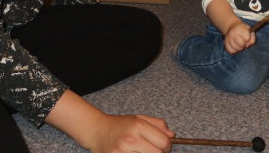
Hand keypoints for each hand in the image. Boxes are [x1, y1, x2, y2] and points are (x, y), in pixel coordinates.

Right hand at [45, 90, 173, 152]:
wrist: (96, 130)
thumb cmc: (119, 124)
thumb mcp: (139, 118)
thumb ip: (157, 125)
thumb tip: (172, 135)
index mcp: (138, 126)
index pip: (163, 142)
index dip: (167, 147)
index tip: (164, 147)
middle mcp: (130, 139)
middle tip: (153, 150)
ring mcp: (122, 152)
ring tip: (142, 151)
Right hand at [223, 21, 254, 53]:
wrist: (232, 27)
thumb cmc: (243, 31)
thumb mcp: (250, 31)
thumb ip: (252, 39)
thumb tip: (248, 46)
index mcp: (240, 28)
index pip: (247, 38)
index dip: (248, 39)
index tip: (247, 38)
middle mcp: (233, 33)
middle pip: (241, 44)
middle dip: (244, 45)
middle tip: (244, 42)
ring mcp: (228, 38)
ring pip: (236, 49)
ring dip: (240, 48)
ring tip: (240, 44)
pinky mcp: (225, 43)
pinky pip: (231, 51)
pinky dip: (234, 51)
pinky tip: (235, 47)